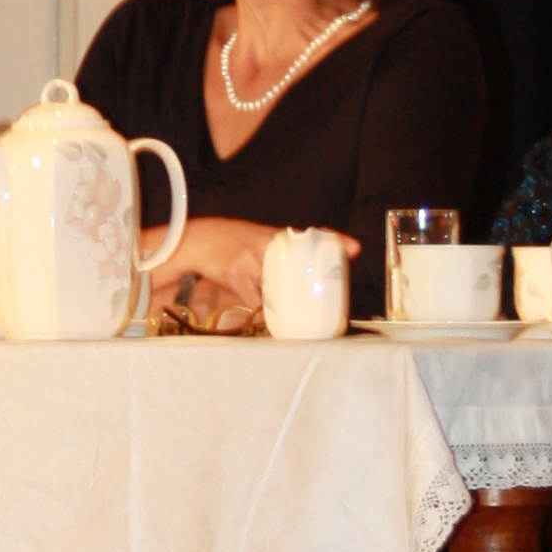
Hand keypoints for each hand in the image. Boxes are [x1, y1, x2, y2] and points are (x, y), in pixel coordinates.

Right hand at [151, 216, 356, 321]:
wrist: (196, 238)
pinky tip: (262, 314)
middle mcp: (266, 244)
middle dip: (311, 283)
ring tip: (294, 316)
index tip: (355, 248)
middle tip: (326, 296)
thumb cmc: (227, 240)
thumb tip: (296, 274)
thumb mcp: (255, 238)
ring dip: (283, 303)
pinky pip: (256, 299)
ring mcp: (251, 259)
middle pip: (297, 265)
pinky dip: (260, 309)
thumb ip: (277, 252)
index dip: (335, 240)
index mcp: (274, 236)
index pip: (310, 236)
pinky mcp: (237, 275)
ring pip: (276, 288)